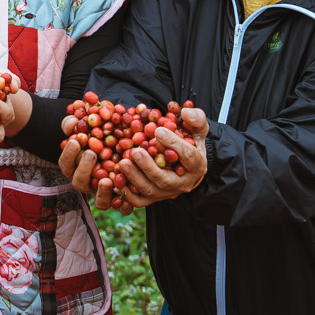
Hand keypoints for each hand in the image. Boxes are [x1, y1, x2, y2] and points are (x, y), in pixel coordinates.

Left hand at [60, 105, 209, 209]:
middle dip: (149, 166)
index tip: (158, 130)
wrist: (185, 163)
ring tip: (122, 162)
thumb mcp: (197, 128)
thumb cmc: (189, 141)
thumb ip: (196, 119)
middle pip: (166, 180)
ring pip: (150, 191)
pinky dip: (127, 192)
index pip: (188, 156)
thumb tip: (185, 112)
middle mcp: (183, 184)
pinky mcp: (154, 199)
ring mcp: (167, 194)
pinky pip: (139, 201)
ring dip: (134, 178)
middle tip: (135, 151)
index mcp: (197, 165)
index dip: (173, 143)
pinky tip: (117, 178)